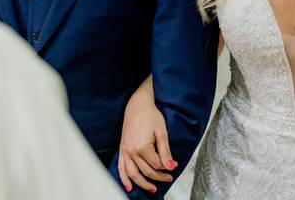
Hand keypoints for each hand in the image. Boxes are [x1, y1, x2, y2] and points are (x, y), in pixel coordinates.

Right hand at [118, 77, 175, 193]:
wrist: (137, 105)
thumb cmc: (150, 116)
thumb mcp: (162, 132)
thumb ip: (165, 151)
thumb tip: (171, 167)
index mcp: (142, 147)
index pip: (156, 164)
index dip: (166, 167)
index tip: (174, 166)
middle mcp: (131, 151)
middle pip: (146, 171)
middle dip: (159, 177)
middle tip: (169, 178)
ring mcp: (125, 151)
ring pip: (133, 174)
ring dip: (142, 184)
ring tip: (153, 189)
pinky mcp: (121, 149)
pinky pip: (121, 168)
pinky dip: (124, 179)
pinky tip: (129, 188)